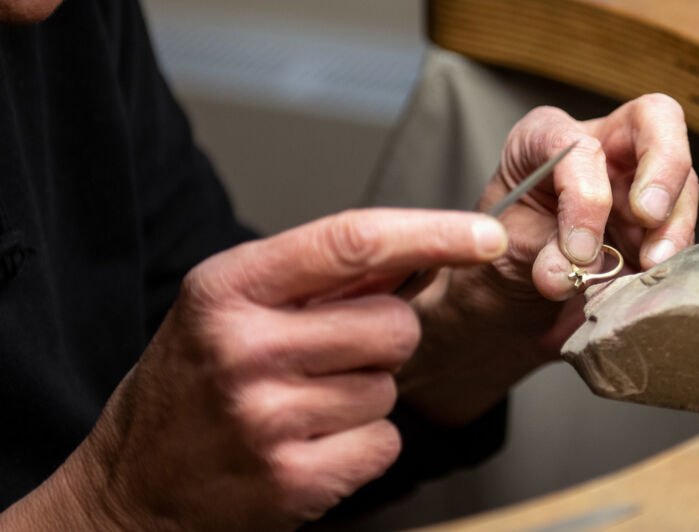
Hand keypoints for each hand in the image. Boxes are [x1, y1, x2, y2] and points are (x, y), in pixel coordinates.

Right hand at [11, 209, 506, 529]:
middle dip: (383, 339)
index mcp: (230, 287)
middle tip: (328, 355)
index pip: (353, 241)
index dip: (433, 233)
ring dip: (365, 394)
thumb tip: (420, 247)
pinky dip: (361, 444)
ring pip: (390, 387)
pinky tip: (310, 442)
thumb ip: (322, 274)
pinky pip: (384, 442)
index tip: (485, 234)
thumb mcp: (233, 303)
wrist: (135, 481)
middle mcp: (244, 347)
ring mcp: (266, 418)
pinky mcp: (291, 478)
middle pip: (394, 324)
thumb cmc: (194, 381)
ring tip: (303, 402)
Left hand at [397, 94, 697, 423]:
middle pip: (656, 120)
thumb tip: (566, 272)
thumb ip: (537, 255)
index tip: (578, 249)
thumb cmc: (503, 253)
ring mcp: (637, 182)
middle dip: (663, 167)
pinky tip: (651, 279)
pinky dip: (674, 254)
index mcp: (547, 139)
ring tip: (649, 267)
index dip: (584, 195)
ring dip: (673, 225)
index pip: (579, 144)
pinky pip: (683, 229)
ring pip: (683, 180)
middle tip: (649, 217)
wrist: (514, 294)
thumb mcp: (505, 248)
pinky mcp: (659, 222)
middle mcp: (601, 148)